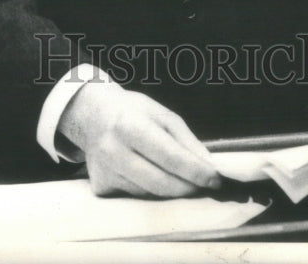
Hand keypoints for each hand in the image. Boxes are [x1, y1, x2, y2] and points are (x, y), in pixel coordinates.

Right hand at [57, 82, 221, 197]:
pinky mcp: (100, 186)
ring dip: (169, 188)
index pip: (170, 156)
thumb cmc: (132, 111)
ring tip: (174, 172)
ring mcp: (104, 171)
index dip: (196, 171)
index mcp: (130, 125)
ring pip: (149, 193)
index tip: (215, 178)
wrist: (91, 114)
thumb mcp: (162, 114)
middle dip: (188, 187)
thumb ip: (186, 140)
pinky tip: (146, 171)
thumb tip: (208, 166)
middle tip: (203, 183)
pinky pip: (135, 195)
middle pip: (160, 183)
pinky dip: (149, 189)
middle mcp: (113, 150)